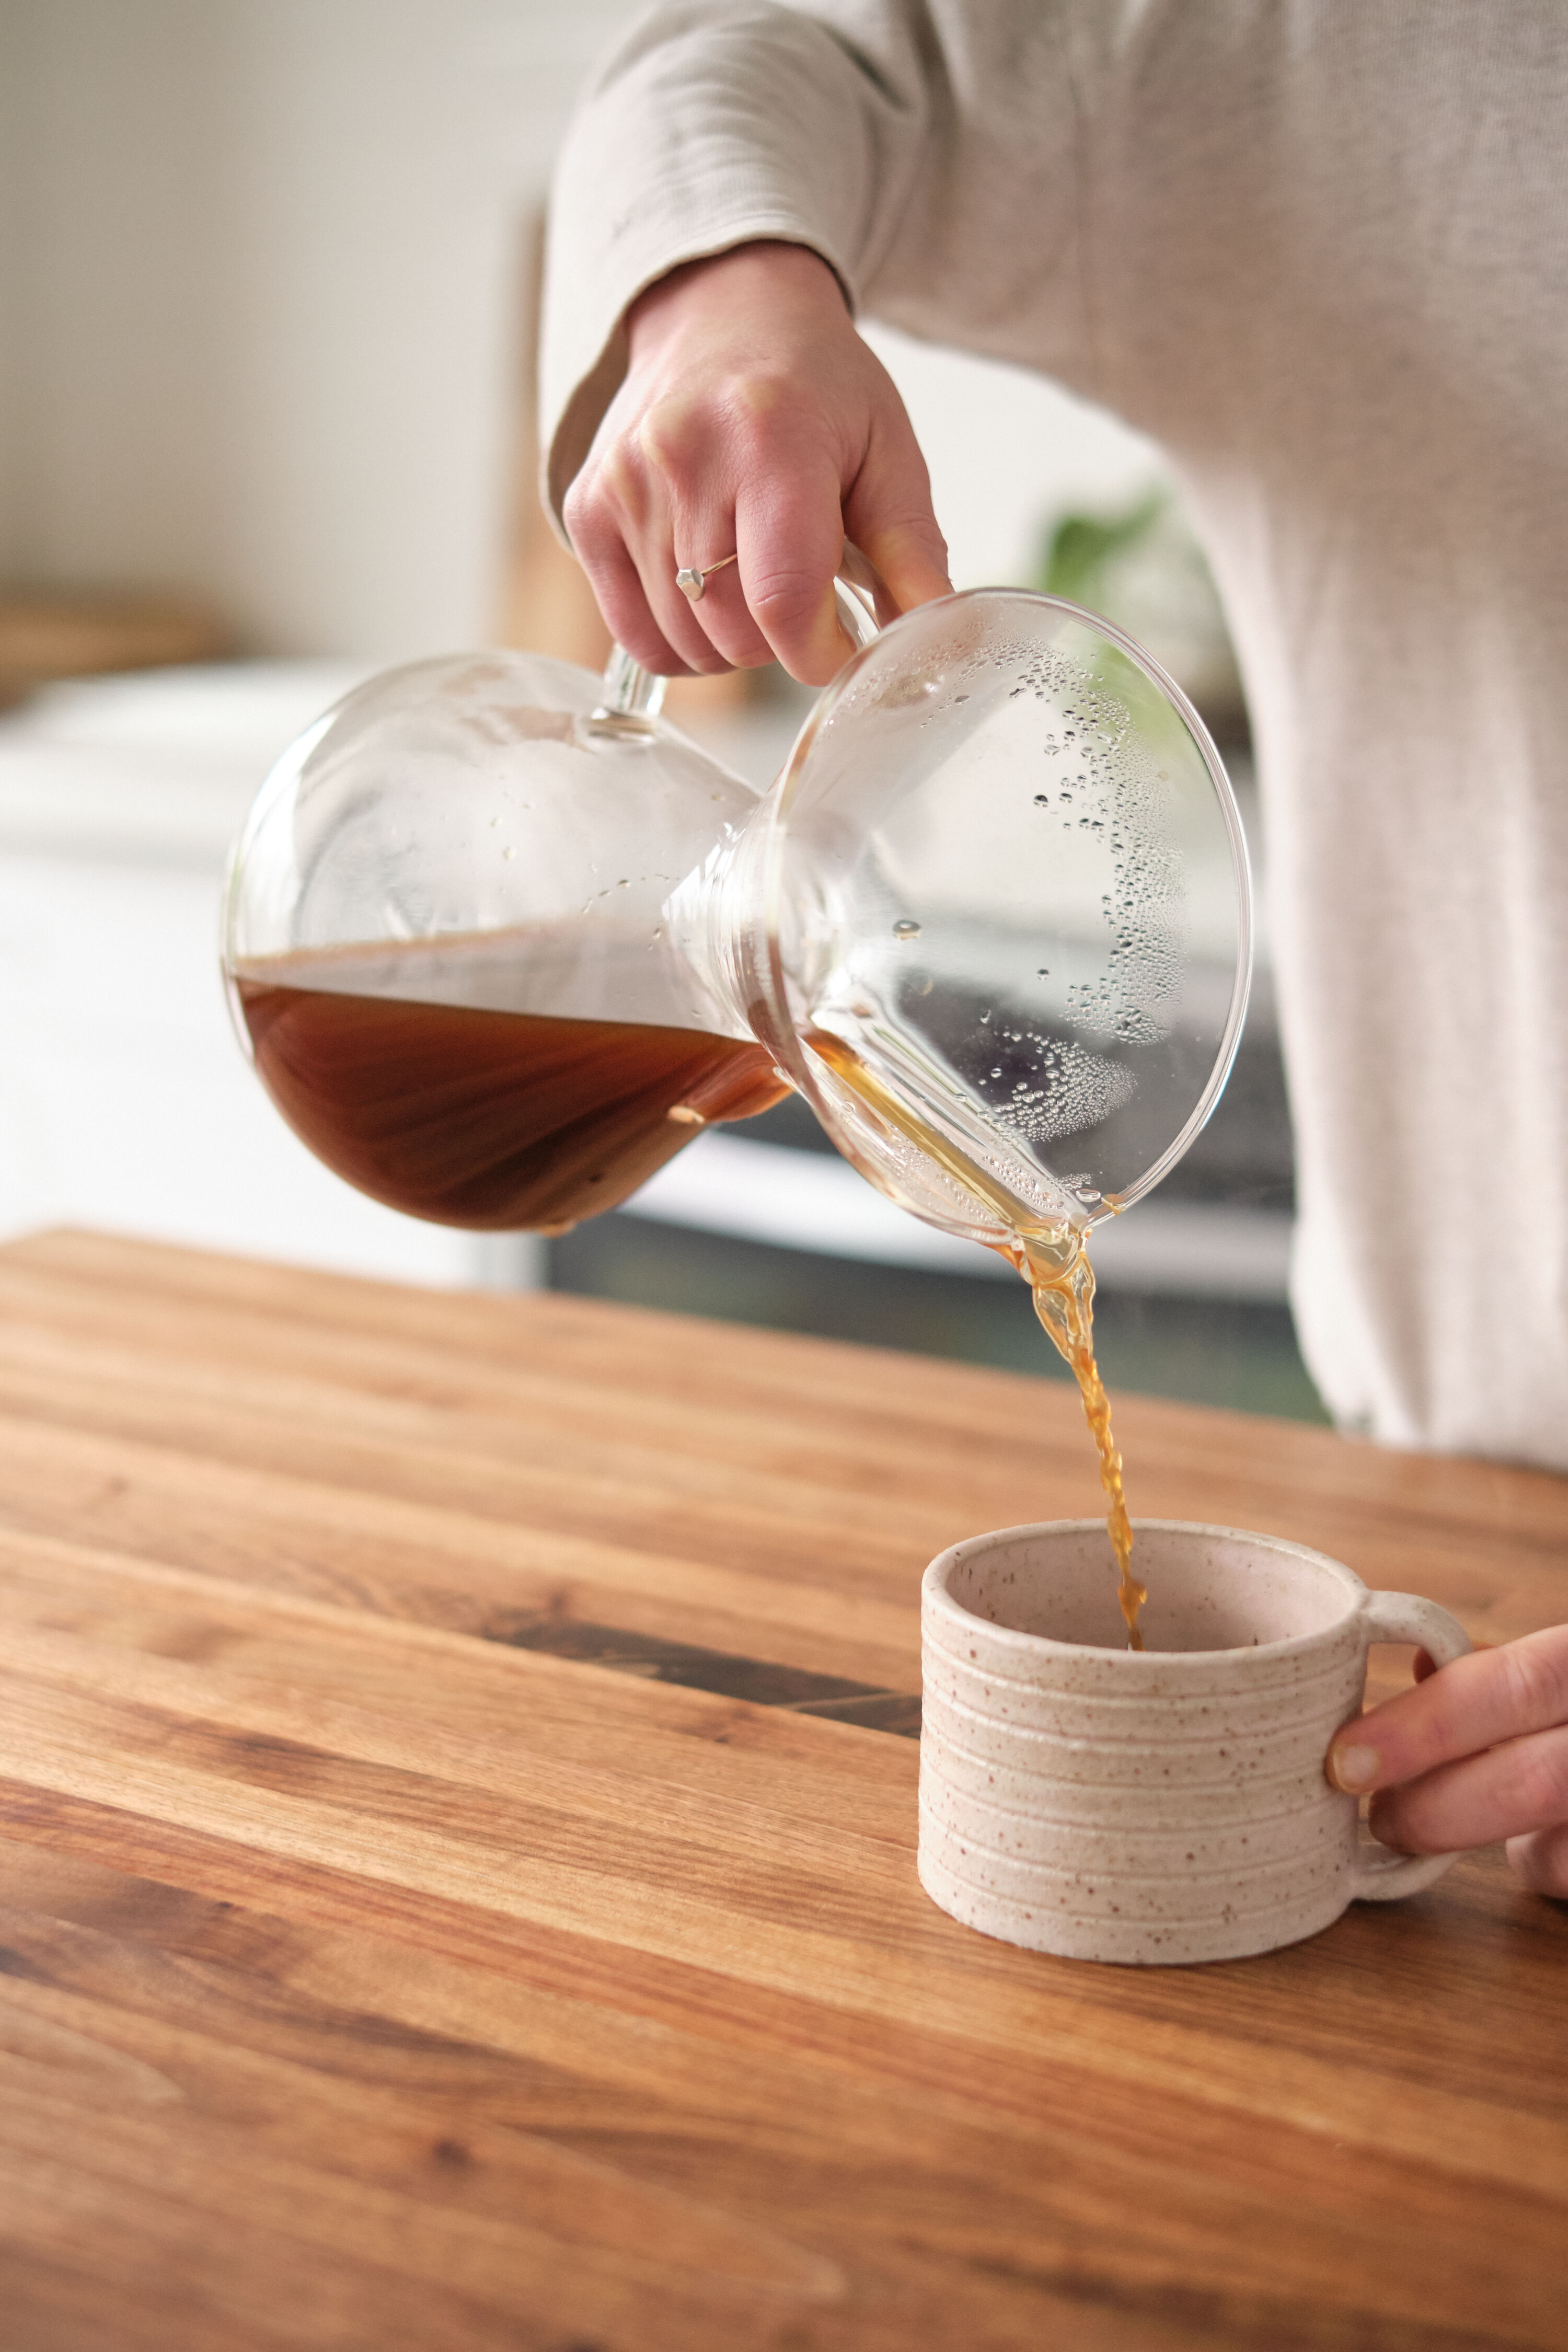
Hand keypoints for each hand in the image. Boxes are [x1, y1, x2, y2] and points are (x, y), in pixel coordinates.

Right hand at [562, 240, 951, 682]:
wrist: (724, 313)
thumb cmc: (814, 386)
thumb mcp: (887, 451)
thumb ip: (913, 553)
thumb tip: (936, 645)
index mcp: (771, 439)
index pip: (785, 602)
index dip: (821, 653)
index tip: (842, 645)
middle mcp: (684, 458)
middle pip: (733, 633)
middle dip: (782, 642)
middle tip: (803, 591)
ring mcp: (624, 487)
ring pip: (685, 645)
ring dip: (731, 644)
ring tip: (754, 579)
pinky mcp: (587, 511)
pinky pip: (637, 637)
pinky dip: (680, 641)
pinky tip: (708, 592)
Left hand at [1327, 1626, 1567, 1894]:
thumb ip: (1519, 1673)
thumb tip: (1419, 1666)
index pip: (1513, 1685)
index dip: (1423, 1725)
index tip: (1346, 1761)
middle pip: (1533, 1782)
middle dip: (1438, 1812)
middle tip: (1384, 1821)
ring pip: (1560, 1859)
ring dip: (1516, 1851)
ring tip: (1499, 1822)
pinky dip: (1558, 1871)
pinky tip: (1562, 1841)